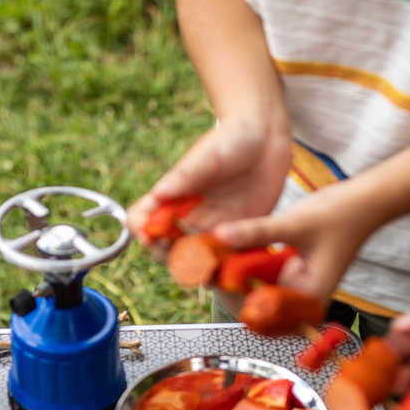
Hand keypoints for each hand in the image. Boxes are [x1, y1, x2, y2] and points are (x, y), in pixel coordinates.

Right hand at [127, 112, 291, 261]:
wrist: (267, 138)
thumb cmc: (231, 138)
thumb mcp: (207, 155)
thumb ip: (184, 176)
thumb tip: (159, 194)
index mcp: (171, 199)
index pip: (143, 222)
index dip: (142, 232)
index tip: (150, 236)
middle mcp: (187, 219)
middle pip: (167, 251)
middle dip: (172, 259)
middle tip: (188, 257)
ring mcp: (213, 231)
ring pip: (198, 264)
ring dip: (202, 272)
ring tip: (213, 270)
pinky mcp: (240, 237)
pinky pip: (230, 262)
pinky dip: (231, 271)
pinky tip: (239, 270)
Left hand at [209, 180, 380, 303]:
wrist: (364, 204)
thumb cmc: (343, 215)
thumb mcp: (296, 222)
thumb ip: (258, 231)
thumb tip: (221, 236)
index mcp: (309, 299)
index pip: (260, 312)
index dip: (232, 294)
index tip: (211, 271)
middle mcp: (302, 303)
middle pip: (252, 306)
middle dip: (227, 285)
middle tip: (202, 260)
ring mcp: (294, 291)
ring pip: (252, 294)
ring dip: (231, 276)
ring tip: (208, 254)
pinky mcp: (289, 279)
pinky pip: (258, 281)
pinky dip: (242, 268)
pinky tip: (225, 250)